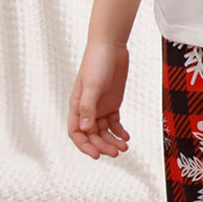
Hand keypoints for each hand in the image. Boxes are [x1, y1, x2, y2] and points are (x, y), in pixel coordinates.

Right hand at [69, 42, 130, 158]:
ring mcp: (100, 106)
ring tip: (124, 147)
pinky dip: (120, 131)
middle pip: (92, 135)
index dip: (84, 146)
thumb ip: (88, 107)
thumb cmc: (97, 62)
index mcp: (76, 106)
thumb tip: (84, 128)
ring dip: (113, 140)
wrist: (111, 47)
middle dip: (103, 145)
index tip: (96, 155)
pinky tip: (126, 136)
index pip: (76, 133)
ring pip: (104, 131)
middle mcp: (87, 109)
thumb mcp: (92, 85)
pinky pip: (114, 123)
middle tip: (117, 152)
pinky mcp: (112, 103)